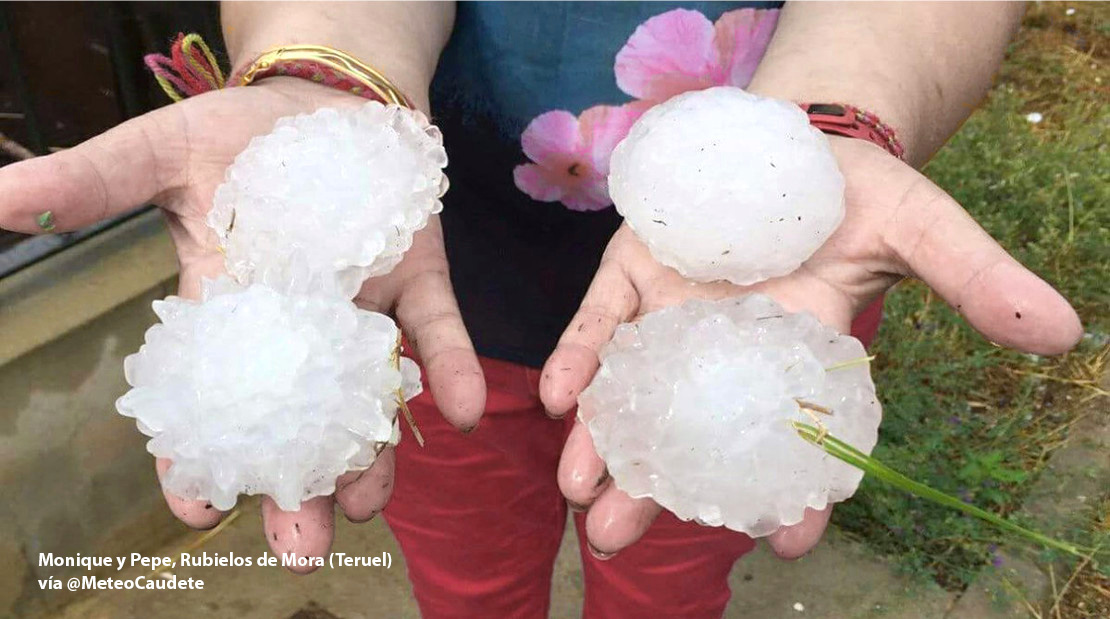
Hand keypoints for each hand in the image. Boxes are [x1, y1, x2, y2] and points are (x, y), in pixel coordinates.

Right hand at [0, 78, 484, 572]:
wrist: (325, 103)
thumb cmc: (237, 135)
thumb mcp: (160, 153)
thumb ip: (96, 184)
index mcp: (232, 311)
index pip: (211, 397)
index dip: (200, 455)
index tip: (198, 505)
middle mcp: (301, 330)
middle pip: (296, 423)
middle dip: (297, 486)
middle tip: (300, 548)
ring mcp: (365, 312)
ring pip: (368, 398)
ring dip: (373, 453)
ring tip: (366, 502)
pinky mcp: (419, 283)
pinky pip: (438, 334)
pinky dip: (453, 370)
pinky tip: (461, 411)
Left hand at [539, 136, 1081, 559]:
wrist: (793, 138)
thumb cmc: (860, 191)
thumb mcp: (921, 228)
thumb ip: (973, 278)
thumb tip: (1061, 332)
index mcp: (798, 355)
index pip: (795, 437)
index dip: (799, 491)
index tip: (790, 542)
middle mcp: (727, 353)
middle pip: (691, 434)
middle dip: (659, 491)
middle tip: (619, 541)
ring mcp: (674, 317)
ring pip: (633, 393)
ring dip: (603, 444)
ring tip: (583, 498)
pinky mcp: (633, 276)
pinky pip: (600, 323)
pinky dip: (579, 358)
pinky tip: (557, 398)